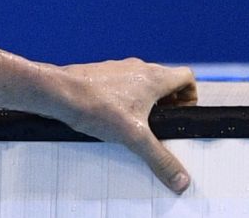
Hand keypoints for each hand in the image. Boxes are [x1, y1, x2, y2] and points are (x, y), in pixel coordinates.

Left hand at [56, 58, 196, 192]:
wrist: (58, 92)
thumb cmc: (95, 106)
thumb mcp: (134, 138)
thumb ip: (160, 159)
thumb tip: (181, 180)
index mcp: (153, 77)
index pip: (186, 77)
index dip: (190, 97)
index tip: (179, 117)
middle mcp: (137, 68)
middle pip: (165, 82)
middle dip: (168, 104)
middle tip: (159, 126)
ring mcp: (117, 69)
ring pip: (141, 83)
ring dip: (145, 103)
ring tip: (134, 126)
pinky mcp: (99, 74)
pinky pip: (120, 85)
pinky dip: (124, 100)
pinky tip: (111, 119)